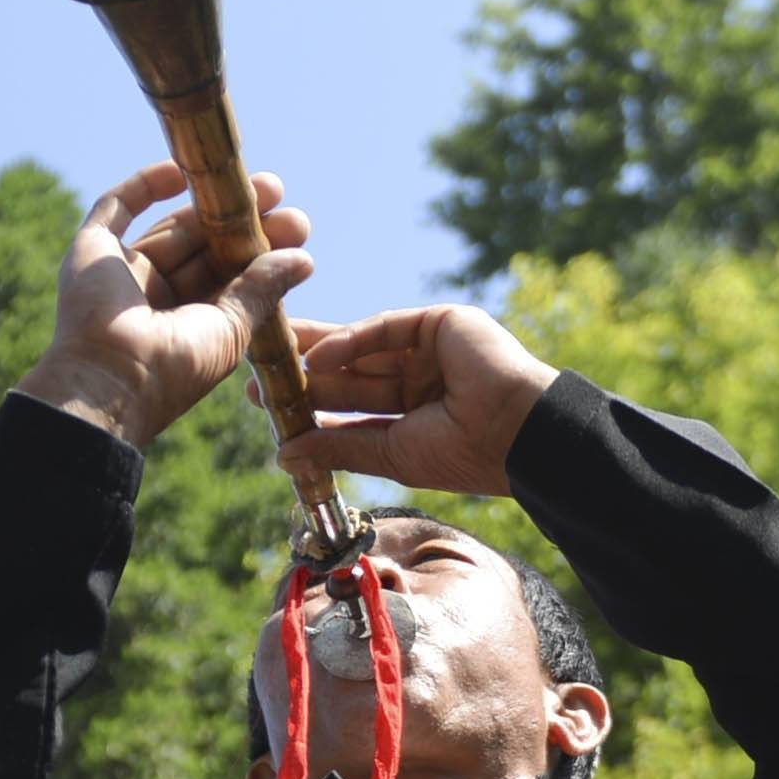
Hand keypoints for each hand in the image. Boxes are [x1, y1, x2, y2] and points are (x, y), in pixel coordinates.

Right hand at [20, 162, 315, 456]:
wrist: (109, 377)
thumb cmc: (175, 367)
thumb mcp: (232, 329)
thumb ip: (261, 289)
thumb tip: (304, 259)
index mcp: (189, 326)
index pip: (230, 279)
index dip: (261, 251)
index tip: (296, 227)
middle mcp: (156, 300)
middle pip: (203, 249)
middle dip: (240, 221)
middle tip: (277, 189)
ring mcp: (123, 274)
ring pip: (170, 229)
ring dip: (206, 202)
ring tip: (248, 180)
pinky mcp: (91, 251)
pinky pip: (116, 208)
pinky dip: (145, 186)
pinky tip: (180, 171)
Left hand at [289, 303, 554, 496]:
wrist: (520, 434)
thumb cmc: (465, 454)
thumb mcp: (392, 453)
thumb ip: (341, 448)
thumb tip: (285, 456)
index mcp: (413, 414)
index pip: (353, 406)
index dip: (312, 407)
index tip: (268, 409)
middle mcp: (420, 378)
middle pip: (352, 371)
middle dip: (306, 375)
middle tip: (258, 378)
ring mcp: (430, 348)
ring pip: (363, 346)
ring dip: (318, 352)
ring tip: (274, 358)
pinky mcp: (440, 322)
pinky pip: (386, 328)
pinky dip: (351, 340)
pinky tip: (316, 357)